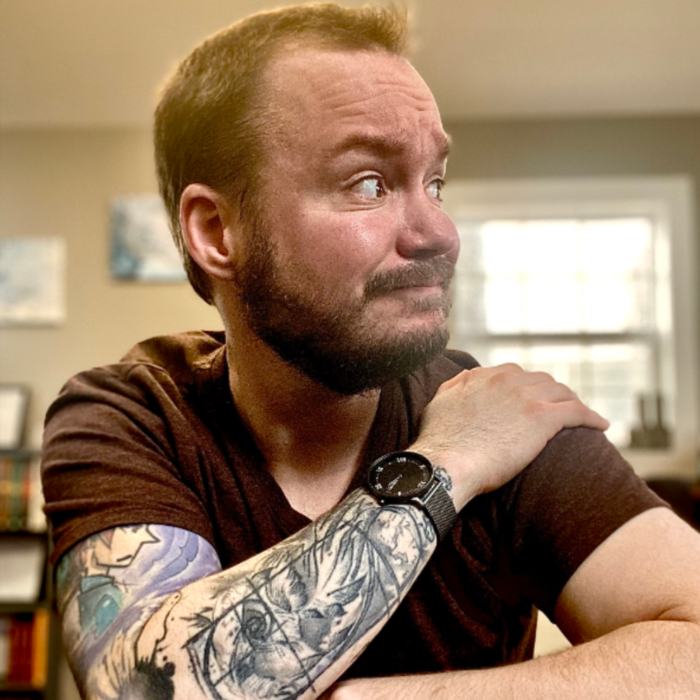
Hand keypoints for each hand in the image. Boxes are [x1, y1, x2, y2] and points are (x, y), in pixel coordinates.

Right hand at [411, 364, 608, 509]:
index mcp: (482, 376)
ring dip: (573, 402)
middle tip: (560, 409)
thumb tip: (467, 379)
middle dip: (552, 393)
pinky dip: (591, 417)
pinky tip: (601, 425)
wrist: (445, 463)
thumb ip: (456, 385)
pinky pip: (577, 411)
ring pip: (561, 392)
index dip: (526, 386)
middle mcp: (506, 380)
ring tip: (581, 416)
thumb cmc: (438, 442)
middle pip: (541, 380)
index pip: (514, 374)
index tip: (531, 399)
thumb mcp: (439, 402)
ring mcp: (526, 397)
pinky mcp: (543, 418)